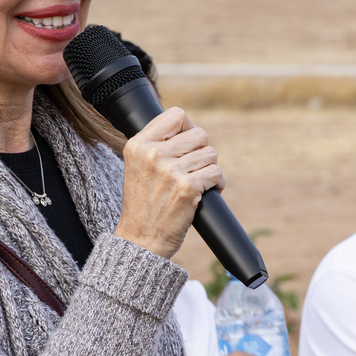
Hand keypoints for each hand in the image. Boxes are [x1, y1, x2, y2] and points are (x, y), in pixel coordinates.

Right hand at [113, 106, 221, 259]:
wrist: (140, 240)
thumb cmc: (143, 205)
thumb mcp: (137, 167)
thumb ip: (156, 145)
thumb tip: (187, 128)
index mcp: (138, 145)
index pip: (176, 115)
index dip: (188, 128)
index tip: (188, 145)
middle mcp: (153, 154)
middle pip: (200, 134)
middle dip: (202, 152)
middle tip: (193, 169)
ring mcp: (170, 170)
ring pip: (211, 154)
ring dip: (210, 169)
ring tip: (198, 183)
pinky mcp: (187, 188)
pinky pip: (216, 173)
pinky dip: (217, 184)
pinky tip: (207, 192)